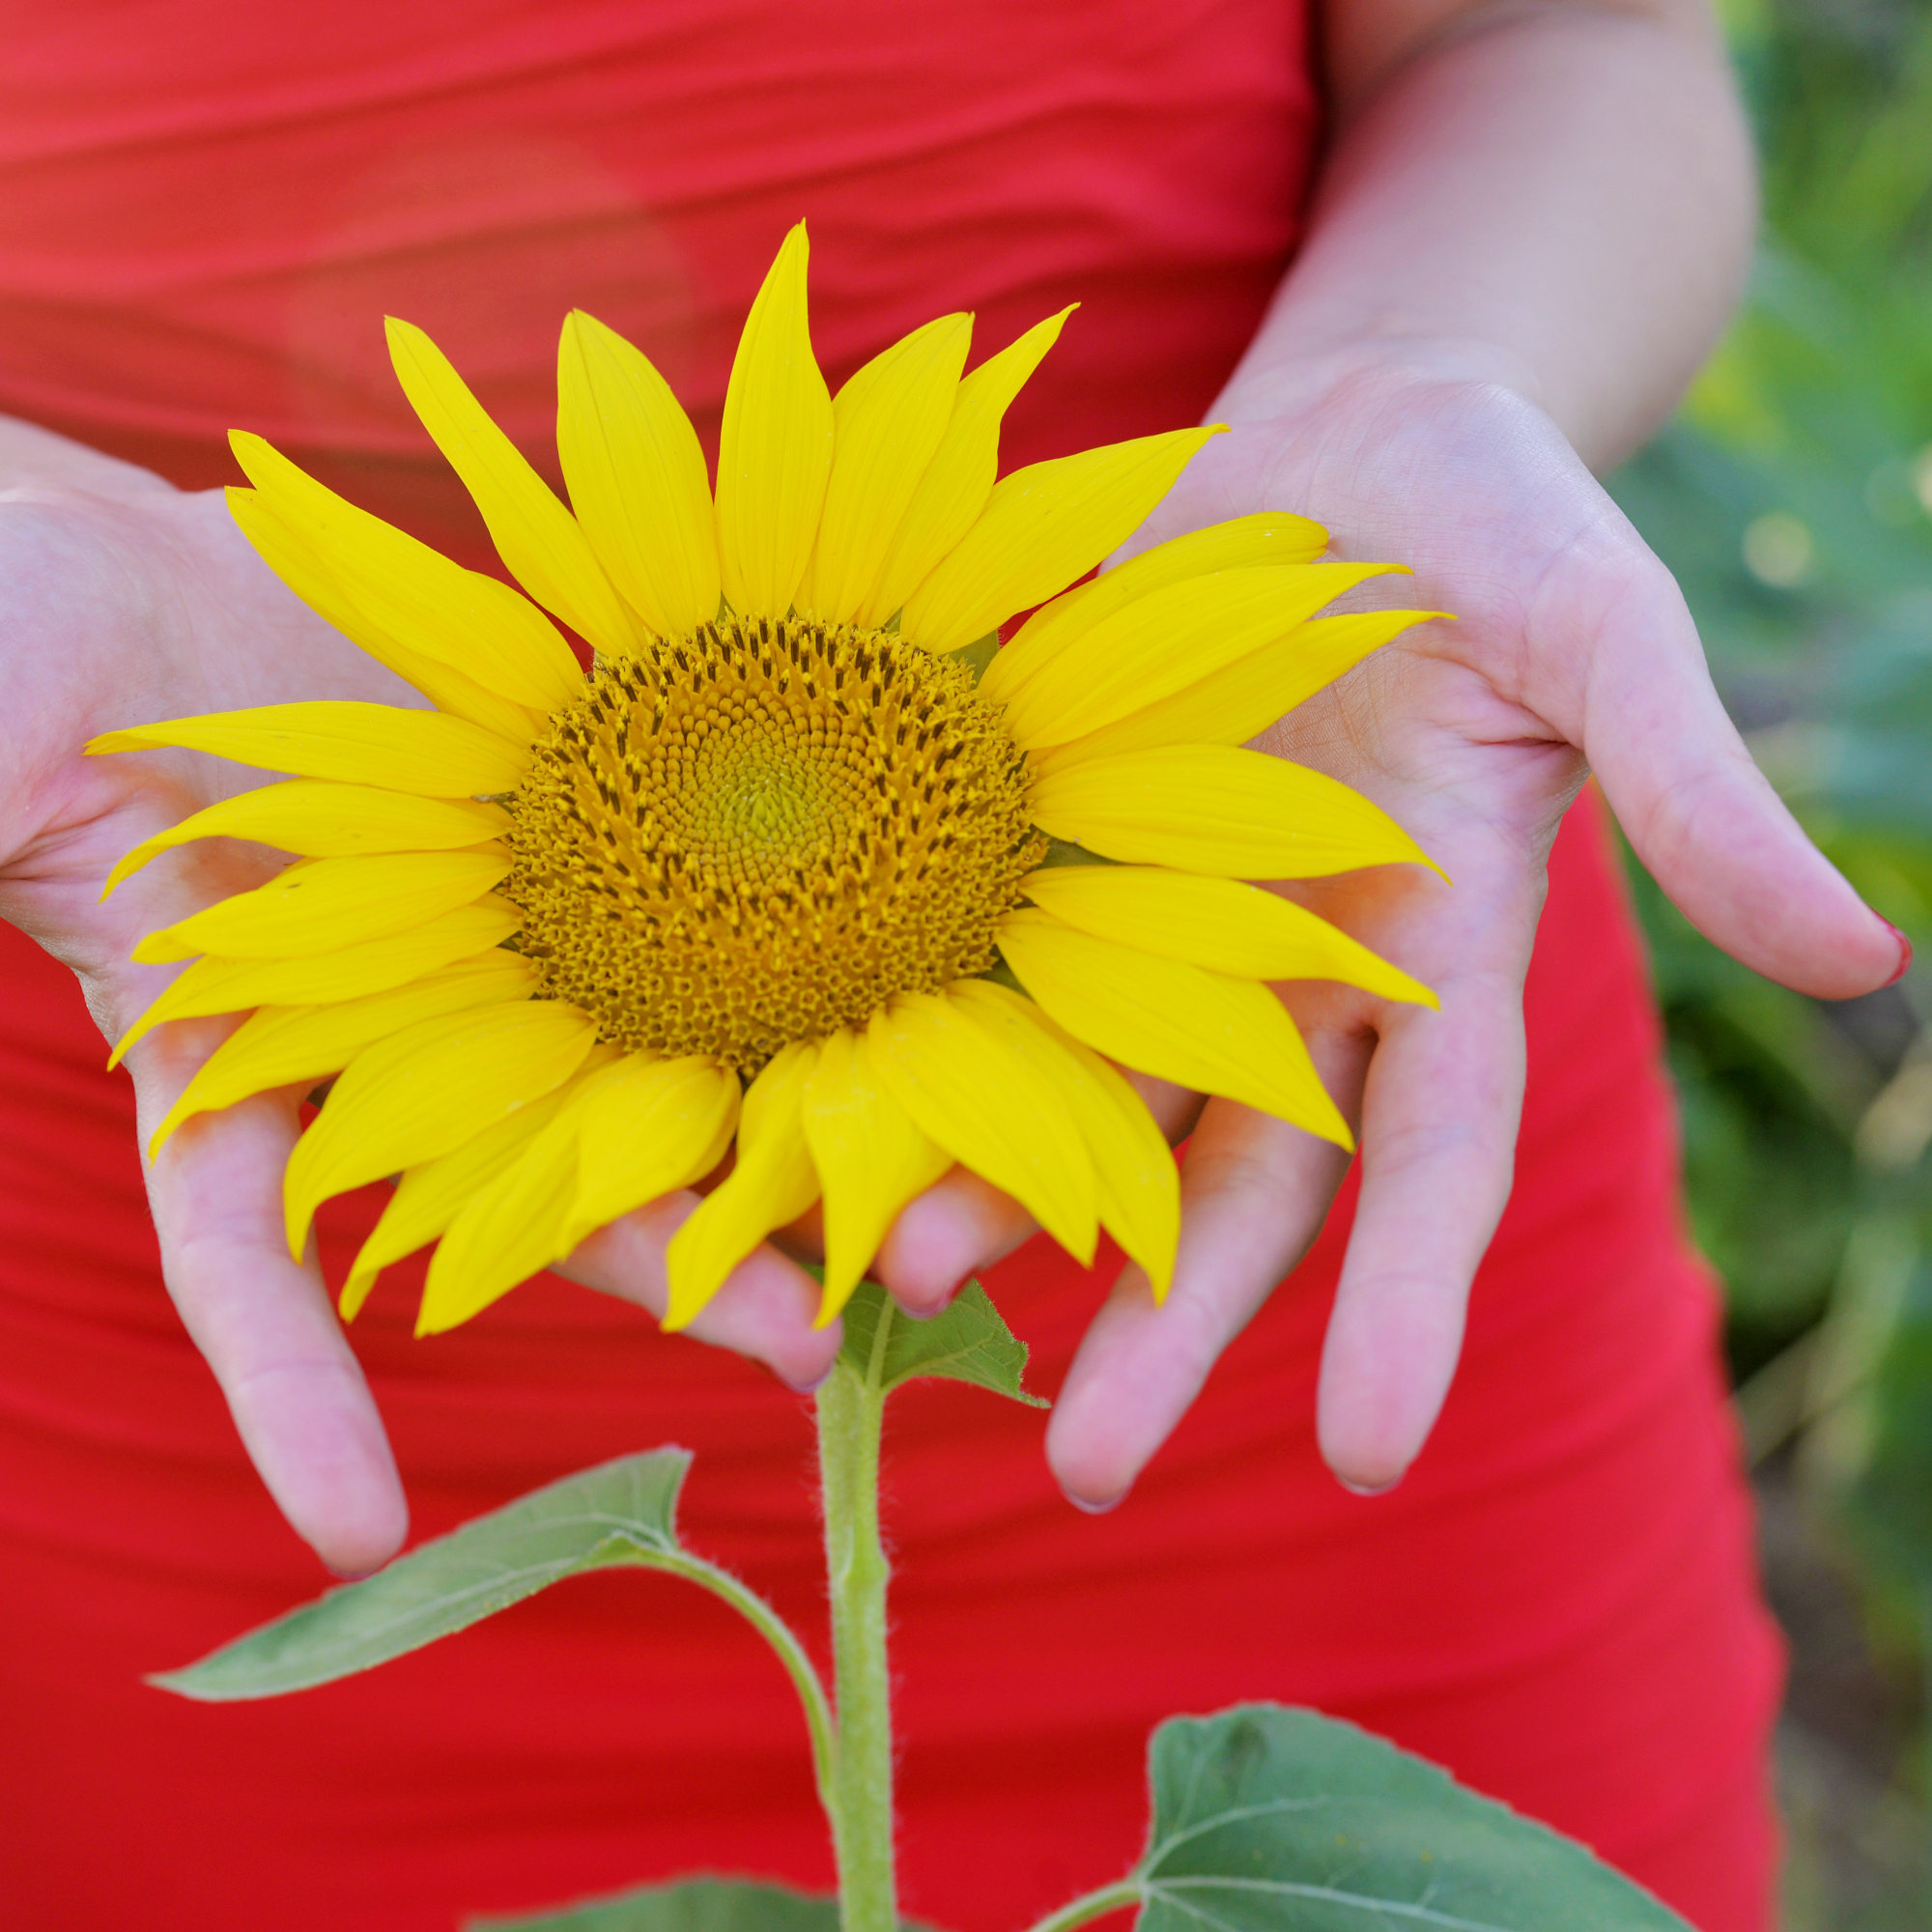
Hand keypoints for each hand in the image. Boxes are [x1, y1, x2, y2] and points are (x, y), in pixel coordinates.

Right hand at [0, 435, 837, 1576]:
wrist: (171, 573)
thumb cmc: (24, 632)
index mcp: (219, 1052)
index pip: (244, 1252)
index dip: (289, 1386)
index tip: (351, 1528)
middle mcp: (377, 1038)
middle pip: (527, 1186)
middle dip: (665, 1270)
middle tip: (808, 1350)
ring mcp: (485, 951)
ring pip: (643, 1070)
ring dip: (765, 1144)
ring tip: (911, 1204)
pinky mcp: (573, 848)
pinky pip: (687, 912)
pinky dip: (774, 963)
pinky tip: (887, 995)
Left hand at [1002, 351, 1901, 1506]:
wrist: (1340, 441)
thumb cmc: (1501, 525)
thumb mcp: (1606, 636)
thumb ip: (1693, 794)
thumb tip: (1862, 963)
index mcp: (1435, 957)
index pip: (1431, 1164)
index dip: (1408, 1304)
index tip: (1369, 1453)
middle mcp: (1291, 976)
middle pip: (1235, 1185)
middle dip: (1168, 1325)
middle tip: (1089, 1474)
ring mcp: (1164, 916)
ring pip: (1085, 1094)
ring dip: (1007, 1191)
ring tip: (903, 1279)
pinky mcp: (1056, 837)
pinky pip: (988, 955)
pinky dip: (928, 1029)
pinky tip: (840, 1097)